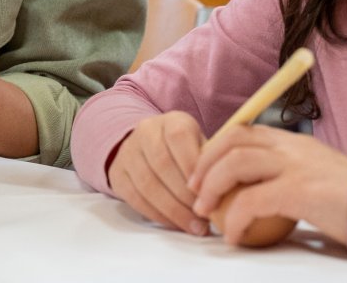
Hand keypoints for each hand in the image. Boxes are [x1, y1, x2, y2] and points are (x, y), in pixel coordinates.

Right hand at [107, 111, 209, 235]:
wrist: (146, 145)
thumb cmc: (184, 150)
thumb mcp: (200, 144)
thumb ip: (211, 161)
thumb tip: (227, 189)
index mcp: (171, 121)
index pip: (179, 138)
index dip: (193, 166)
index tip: (208, 191)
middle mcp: (146, 132)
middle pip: (162, 164)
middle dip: (185, 195)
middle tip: (205, 216)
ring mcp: (128, 152)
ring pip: (147, 184)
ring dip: (173, 210)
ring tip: (194, 226)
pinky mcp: (118, 174)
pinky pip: (136, 198)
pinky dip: (158, 215)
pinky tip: (176, 224)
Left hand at [188, 125, 346, 244]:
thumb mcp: (317, 176)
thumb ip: (288, 173)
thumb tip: (256, 186)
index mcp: (294, 141)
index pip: (244, 130)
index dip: (215, 148)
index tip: (202, 172)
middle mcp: (292, 146)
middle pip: (232, 139)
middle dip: (204, 163)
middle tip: (194, 191)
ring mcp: (296, 166)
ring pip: (235, 164)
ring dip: (211, 187)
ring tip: (205, 212)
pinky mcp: (300, 191)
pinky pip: (252, 200)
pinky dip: (236, 219)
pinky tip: (234, 236)